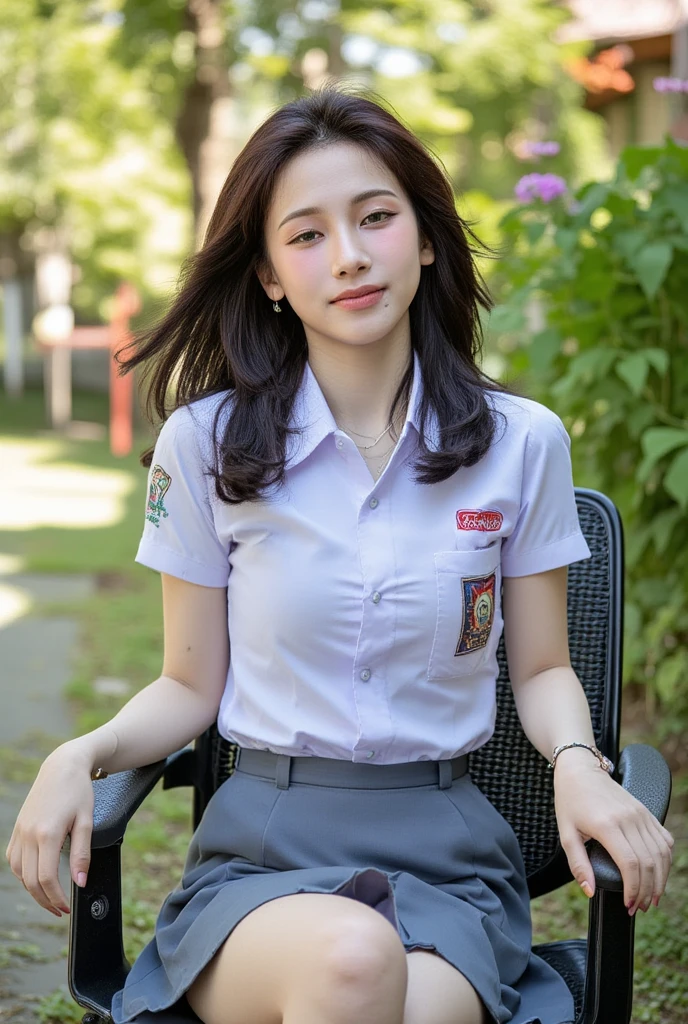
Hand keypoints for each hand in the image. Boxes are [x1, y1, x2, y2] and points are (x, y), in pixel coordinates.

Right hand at [4, 744, 94, 916]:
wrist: (62, 766)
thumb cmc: (78, 791)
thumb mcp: (87, 821)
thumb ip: (82, 854)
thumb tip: (80, 882)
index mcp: (47, 833)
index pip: (46, 878)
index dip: (56, 898)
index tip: (67, 907)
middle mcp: (29, 834)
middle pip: (30, 880)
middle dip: (45, 900)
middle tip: (60, 910)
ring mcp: (20, 831)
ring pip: (19, 873)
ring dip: (33, 890)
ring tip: (50, 897)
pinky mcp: (17, 829)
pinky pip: (14, 860)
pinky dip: (23, 874)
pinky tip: (36, 877)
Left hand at [553, 750, 674, 914]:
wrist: (581, 771)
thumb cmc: (570, 802)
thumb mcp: (565, 833)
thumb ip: (577, 864)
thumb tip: (590, 890)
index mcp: (607, 825)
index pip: (630, 864)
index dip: (633, 889)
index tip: (629, 904)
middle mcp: (628, 818)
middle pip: (649, 862)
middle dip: (648, 891)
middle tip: (640, 906)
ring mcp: (640, 814)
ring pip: (661, 853)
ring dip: (660, 879)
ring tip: (652, 897)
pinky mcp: (646, 812)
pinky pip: (664, 840)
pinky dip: (665, 861)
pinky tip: (659, 874)